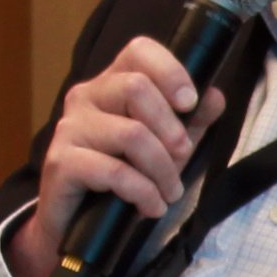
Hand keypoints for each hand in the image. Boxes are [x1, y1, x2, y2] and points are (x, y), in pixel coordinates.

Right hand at [3, 37, 226, 276]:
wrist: (75, 226)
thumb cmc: (121, 180)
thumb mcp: (164, 148)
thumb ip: (189, 121)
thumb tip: (215, 96)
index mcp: (111, 84)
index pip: (139, 51)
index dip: (170, 71)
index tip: (189, 103)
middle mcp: (86, 97)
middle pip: (137, 88)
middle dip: (171, 130)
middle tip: (183, 158)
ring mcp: (70, 128)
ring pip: (131, 134)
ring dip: (162, 170)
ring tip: (169, 193)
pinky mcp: (61, 162)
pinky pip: (115, 171)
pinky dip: (143, 193)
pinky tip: (151, 207)